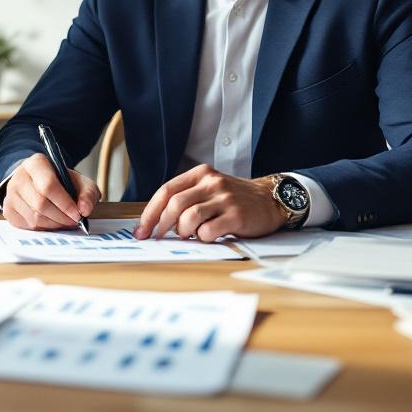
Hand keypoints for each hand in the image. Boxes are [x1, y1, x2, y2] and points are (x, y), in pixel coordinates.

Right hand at [1, 153, 101, 230]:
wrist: (39, 182)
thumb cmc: (61, 182)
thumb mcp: (80, 182)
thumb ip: (88, 193)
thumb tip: (84, 209)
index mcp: (36, 163)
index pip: (48, 185)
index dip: (64, 203)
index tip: (78, 214)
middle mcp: (19, 177)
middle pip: (40, 204)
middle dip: (61, 218)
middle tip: (73, 222)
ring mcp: (11, 194)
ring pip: (33, 218)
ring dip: (53, 225)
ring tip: (64, 222)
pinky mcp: (8, 209)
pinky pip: (26, 226)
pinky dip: (42, 228)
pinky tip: (51, 223)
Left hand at [134, 164, 283, 241]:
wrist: (270, 200)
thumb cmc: (234, 199)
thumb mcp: (210, 189)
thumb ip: (186, 198)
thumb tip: (156, 221)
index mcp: (200, 174)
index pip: (166, 191)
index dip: (150, 212)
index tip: (141, 230)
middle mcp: (212, 183)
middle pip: (174, 205)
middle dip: (161, 225)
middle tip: (159, 237)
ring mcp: (225, 198)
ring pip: (189, 217)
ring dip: (183, 231)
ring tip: (189, 234)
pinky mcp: (236, 215)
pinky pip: (208, 231)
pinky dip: (203, 237)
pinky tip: (209, 235)